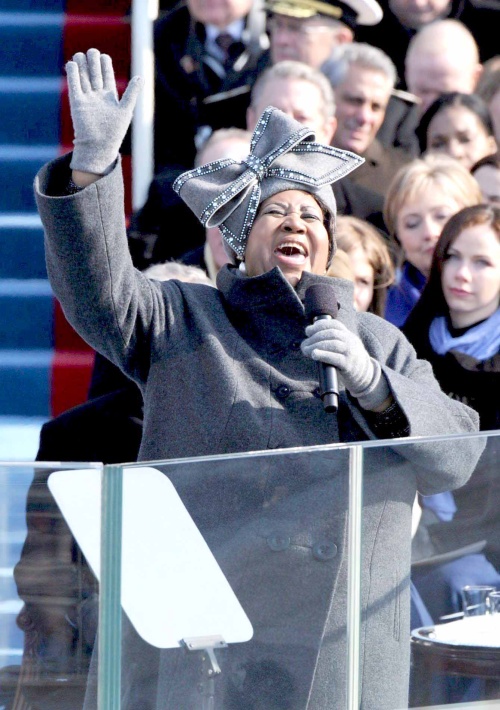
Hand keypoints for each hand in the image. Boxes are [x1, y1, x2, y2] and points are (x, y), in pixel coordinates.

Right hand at [66, 48, 141, 175]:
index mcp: (110, 97)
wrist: (98, 147)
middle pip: (94, 73)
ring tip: (81, 54)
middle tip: (93, 52)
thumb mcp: (126, 110)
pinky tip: (72, 64)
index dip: (105, 65)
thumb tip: (141, 77)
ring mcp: (87, 99)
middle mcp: (98, 96)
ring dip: (82, 65)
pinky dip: (73, 74)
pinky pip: (74, 85)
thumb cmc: (114, 132)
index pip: (107, 76)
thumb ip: (132, 93)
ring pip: (83, 77)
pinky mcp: (76, 103)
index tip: (105, 57)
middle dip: (93, 62)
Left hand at [301, 319, 389, 409]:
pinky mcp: (348, 365)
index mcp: (348, 335)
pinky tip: (314, 354)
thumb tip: (309, 337)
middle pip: (332, 333)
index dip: (320, 325)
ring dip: (316, 345)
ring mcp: (350, 353)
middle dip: (315, 336)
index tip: (308, 330)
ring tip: (306, 350)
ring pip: (333, 344)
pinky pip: (335, 358)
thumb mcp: (344, 346)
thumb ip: (331, 340)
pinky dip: (323, 355)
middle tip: (304, 344)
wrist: (365, 376)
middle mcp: (350, 341)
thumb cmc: (349, 360)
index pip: (335, 324)